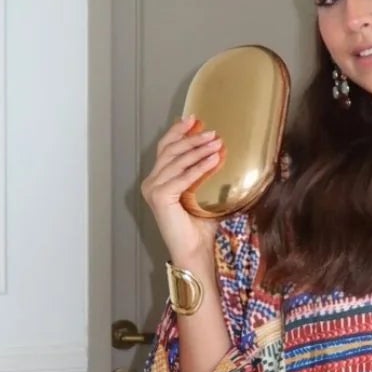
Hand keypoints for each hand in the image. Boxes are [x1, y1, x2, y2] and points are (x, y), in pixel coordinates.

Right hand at [141, 115, 224, 268]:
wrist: (194, 252)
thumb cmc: (200, 229)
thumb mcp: (202, 194)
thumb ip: (204, 174)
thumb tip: (220, 152)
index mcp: (157, 181)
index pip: (166, 149)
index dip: (178, 131)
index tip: (194, 119)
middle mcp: (151, 183)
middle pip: (171, 151)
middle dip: (192, 139)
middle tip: (212, 132)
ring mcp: (153, 189)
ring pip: (177, 161)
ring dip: (198, 150)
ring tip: (217, 143)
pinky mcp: (160, 197)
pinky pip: (182, 177)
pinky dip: (199, 167)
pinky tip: (213, 159)